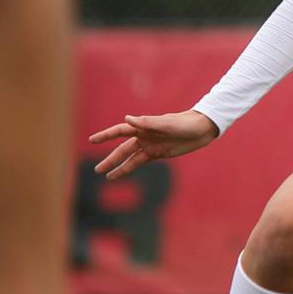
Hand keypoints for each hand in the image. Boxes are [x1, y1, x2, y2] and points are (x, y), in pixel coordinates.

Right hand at [88, 110, 219, 178]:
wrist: (201, 129)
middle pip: (122, 149)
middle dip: (110, 159)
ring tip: (105, 175)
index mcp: (143, 126)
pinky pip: (140, 162)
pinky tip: (120, 174)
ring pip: (129, 158)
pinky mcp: (157, 153)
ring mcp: (150, 145)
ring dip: (118, 166)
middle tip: (96, 169)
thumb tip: (126, 119)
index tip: (92, 140)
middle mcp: (143, 136)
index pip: (120, 131)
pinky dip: (129, 168)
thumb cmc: (184, 123)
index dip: (106, 136)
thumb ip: (147, 122)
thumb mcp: (166, 124)